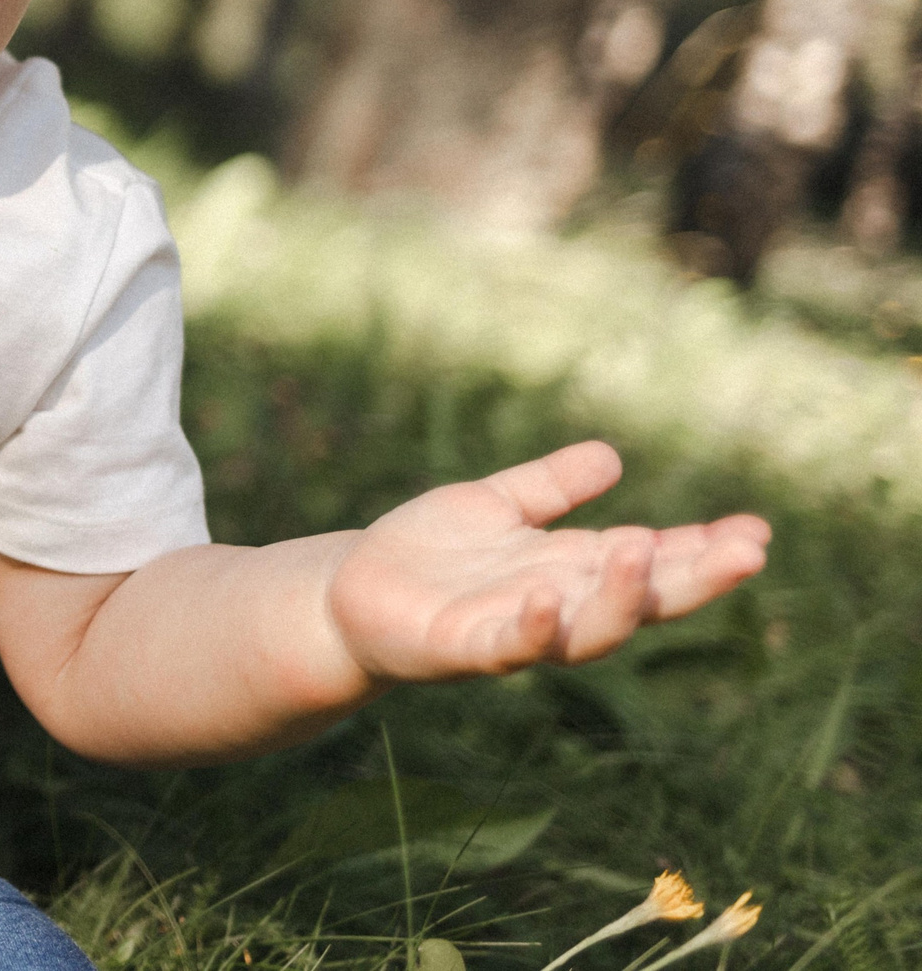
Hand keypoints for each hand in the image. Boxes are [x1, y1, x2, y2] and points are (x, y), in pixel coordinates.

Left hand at [325, 441, 768, 683]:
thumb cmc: (428, 555)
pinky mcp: (463, 649)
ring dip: (620, 598)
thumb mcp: (496, 506)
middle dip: (694, 580)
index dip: (702, 551)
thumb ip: (549, 486)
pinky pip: (508, 646)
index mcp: (569, 571)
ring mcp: (514, 631)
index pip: (651, 563)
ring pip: (586, 631)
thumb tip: (611, 456)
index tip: (755, 532)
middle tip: (747, 552)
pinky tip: (547, 595)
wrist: (350, 594)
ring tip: (647, 551)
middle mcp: (555, 605)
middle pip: (640, 601)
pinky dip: (533, 626)